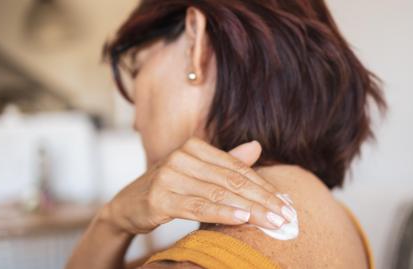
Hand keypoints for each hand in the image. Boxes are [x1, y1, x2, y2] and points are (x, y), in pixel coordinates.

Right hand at [100, 136, 294, 234]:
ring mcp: (169, 176)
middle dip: (263, 200)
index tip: (285, 204)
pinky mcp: (159, 197)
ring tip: (272, 222)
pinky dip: (222, 212)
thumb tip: (257, 146)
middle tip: (286, 216)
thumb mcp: (198, 173)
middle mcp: (182, 156)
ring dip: (249, 209)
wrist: (127, 205)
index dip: (263, 186)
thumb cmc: (169, 188)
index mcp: (194, 147)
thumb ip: (227, 162)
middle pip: (232, 181)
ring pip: (218, 194)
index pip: (237, 168)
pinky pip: (197, 206)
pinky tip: (242, 218)